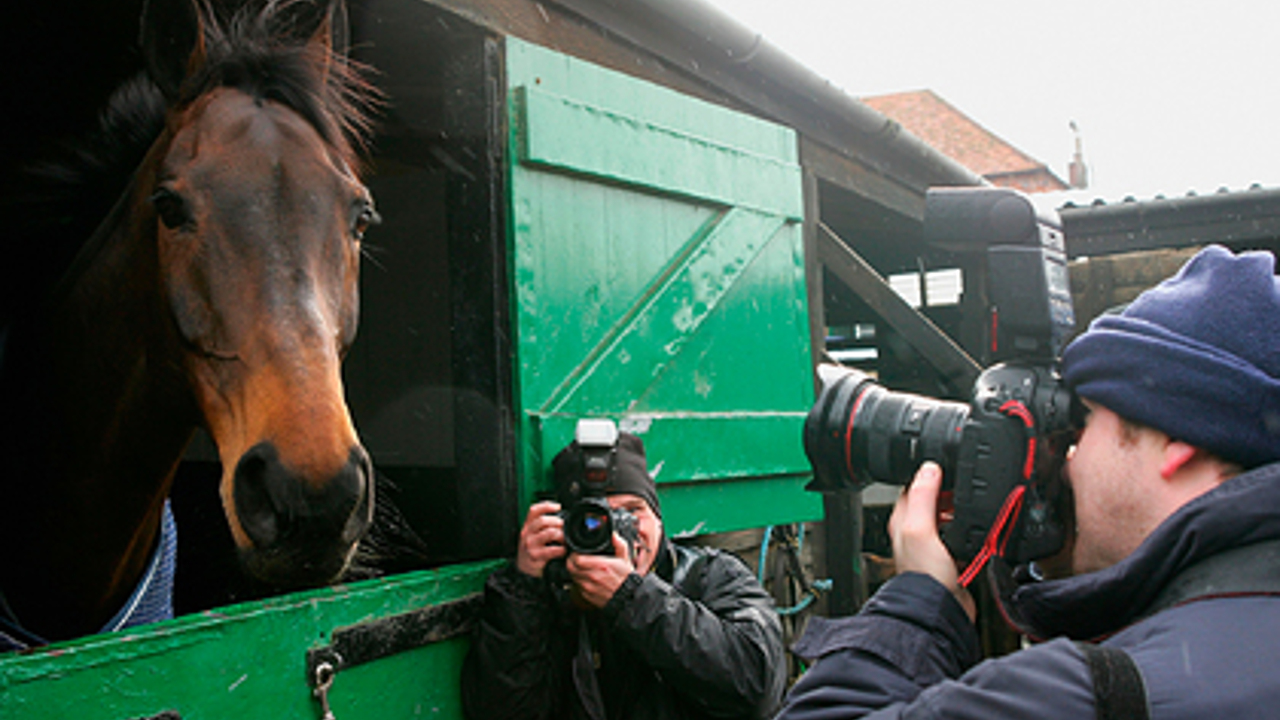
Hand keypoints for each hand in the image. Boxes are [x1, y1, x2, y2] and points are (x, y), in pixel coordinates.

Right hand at [515, 501, 566, 577]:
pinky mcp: (535, 556)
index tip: (558, 507)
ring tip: (564, 540)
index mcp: (528, 526)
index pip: (534, 510)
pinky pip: (552, 550)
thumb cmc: (533, 550)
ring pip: (549, 533)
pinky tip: (562, 551)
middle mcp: (527, 533)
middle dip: (557, 521)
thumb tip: (561, 516)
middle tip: (563, 526)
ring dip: (561, 535)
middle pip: (542, 520)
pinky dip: (561, 550)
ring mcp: (530, 545)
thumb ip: (544, 525)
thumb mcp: (534, 534)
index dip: (547, 506)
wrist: (525, 569)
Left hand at [566, 534, 634, 608]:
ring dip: (574, 572)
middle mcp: (593, 576)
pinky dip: (579, 582)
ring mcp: (589, 587)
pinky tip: (586, 579)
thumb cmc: (626, 579)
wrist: (629, 597)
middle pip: (571, 567)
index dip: (574, 554)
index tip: (577, 553)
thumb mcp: (625, 558)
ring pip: (572, 577)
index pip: (576, 559)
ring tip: (581, 569)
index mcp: (601, 565)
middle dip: (571, 562)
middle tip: (576, 560)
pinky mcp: (588, 596)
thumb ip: (619, 544)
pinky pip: (577, 586)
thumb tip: (614, 534)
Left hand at [889, 462, 975, 620]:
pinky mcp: (951, 560)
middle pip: (935, 503)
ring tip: (972, 511)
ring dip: (962, 515)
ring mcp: (934, 547)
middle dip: (950, 495)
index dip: (931, 477)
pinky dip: (971, 535)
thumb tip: (928, 468)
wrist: (941, 609)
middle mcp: (916, 533)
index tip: (948, 471)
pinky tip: (978, 535)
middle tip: (965, 491)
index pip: (914, 487)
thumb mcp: (920, 528)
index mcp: (902, 521)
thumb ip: (923, 497)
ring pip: (950, 521)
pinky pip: (963, 540)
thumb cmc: (923, 575)